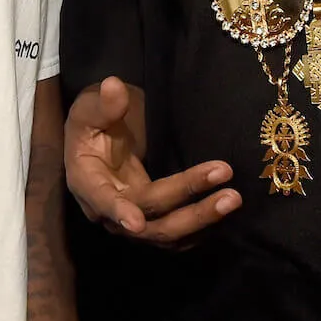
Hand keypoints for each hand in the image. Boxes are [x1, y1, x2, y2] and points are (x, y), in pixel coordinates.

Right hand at [64, 77, 239, 245]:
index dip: (118, 211)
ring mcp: (132, 221)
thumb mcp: (90, 108)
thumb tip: (114, 86)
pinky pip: (176, 235)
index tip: (137, 222)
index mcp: (87, 182)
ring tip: (233, 198)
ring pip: (167, 232)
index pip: (102, 199)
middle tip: (230, 194)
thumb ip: (104, 103)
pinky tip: (224, 212)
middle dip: (191, 211)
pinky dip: (200, 228)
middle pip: (150, 221)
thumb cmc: (92, 123)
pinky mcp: (151, 222)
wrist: (98, 142)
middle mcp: (108, 211)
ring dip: (201, 219)